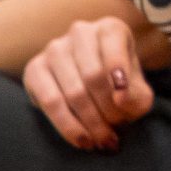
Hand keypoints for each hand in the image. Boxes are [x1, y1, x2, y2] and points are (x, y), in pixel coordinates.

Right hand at [22, 16, 155, 150]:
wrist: (91, 84)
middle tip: (115, 134)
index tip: (123, 102)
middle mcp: (80, 32)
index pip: (114, 50)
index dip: (119, 76)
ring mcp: (54, 49)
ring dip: (89, 121)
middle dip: (107, 110)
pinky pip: (50, 101)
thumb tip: (120, 100)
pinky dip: (67, 125)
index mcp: (110, 29)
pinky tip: (82, 140)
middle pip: (93, 76)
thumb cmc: (119, 84)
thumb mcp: (136, 88)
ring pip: (72, 91)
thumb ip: (136, 95)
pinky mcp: (34, 68)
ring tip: (101, 141)